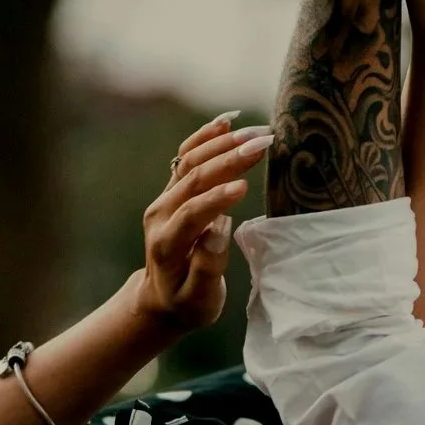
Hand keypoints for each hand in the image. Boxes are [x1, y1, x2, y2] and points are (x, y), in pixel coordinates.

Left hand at [138, 112, 271, 330]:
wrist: (160, 298)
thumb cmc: (187, 303)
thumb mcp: (198, 301)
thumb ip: (207, 269)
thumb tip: (217, 232)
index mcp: (167, 244)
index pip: (191, 214)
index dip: (216, 200)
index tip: (245, 187)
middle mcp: (161, 215)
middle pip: (193, 179)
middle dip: (228, 160)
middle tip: (263, 144)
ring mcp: (164, 199)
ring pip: (189, 162)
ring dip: (222, 144)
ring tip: (256, 132)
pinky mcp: (172, 190)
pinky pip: (185, 157)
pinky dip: (205, 137)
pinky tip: (227, 122)